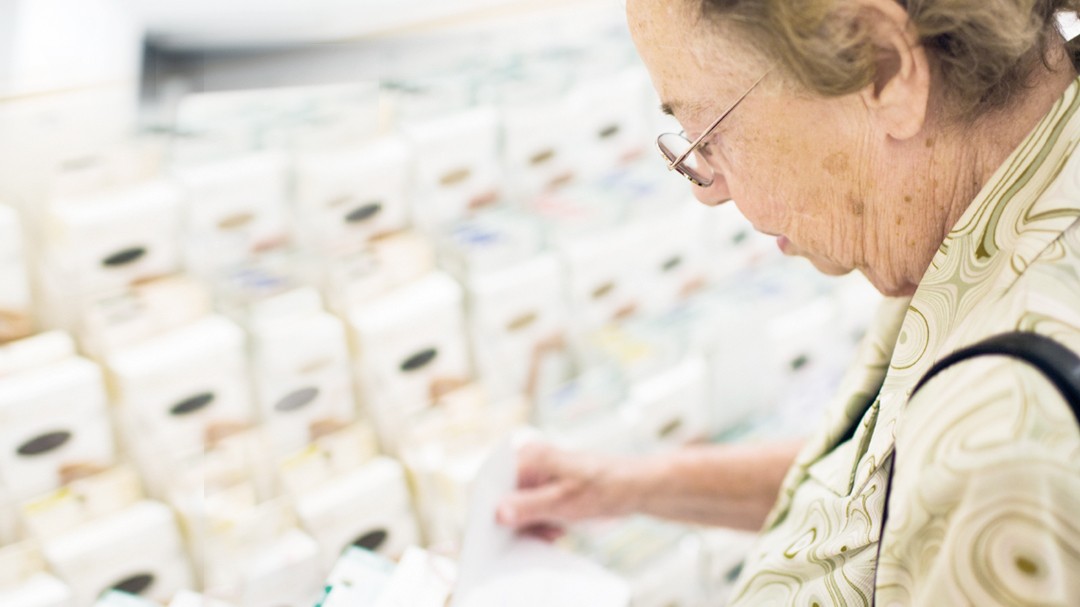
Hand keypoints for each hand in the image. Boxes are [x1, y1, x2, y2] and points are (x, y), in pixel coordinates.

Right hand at [495, 441, 636, 533]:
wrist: (634, 488)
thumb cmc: (603, 487)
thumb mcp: (563, 501)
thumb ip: (530, 506)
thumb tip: (498, 513)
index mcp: (529, 456)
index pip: (494, 481)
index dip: (489, 507)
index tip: (490, 533)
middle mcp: (530, 462)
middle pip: (505, 496)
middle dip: (516, 520)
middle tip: (532, 536)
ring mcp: (539, 475)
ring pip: (520, 507)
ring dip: (531, 525)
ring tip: (552, 532)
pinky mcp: (548, 488)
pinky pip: (534, 510)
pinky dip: (542, 523)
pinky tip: (557, 531)